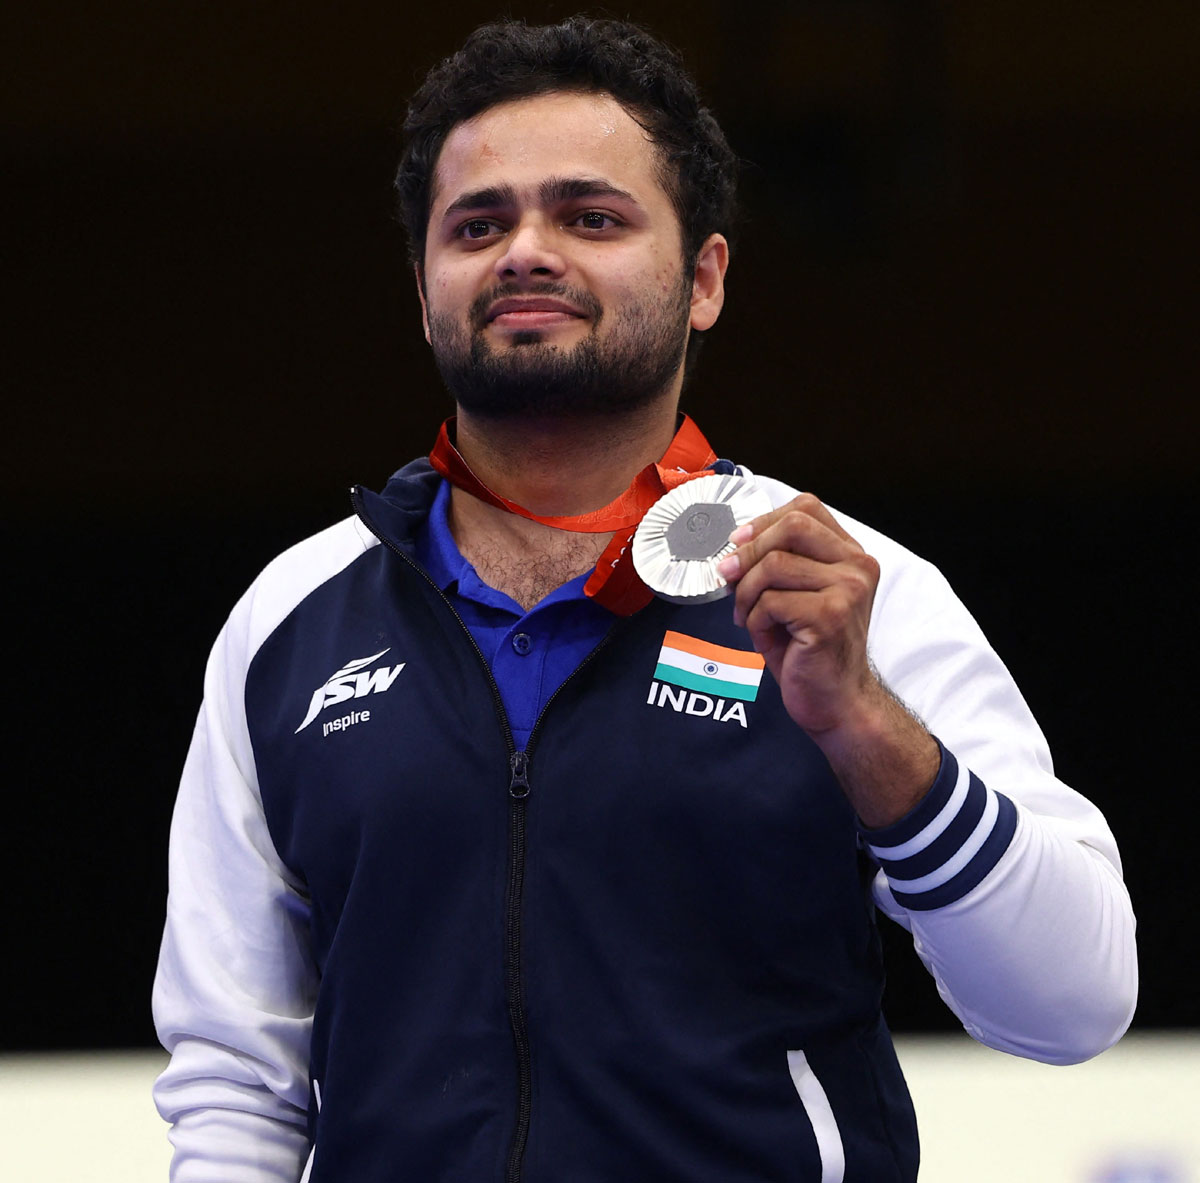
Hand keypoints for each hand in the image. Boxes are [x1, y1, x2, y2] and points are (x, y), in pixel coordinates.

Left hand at [716, 494, 879, 735]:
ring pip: (774, 565)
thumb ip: (776, 563)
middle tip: (728, 577)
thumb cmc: (810, 650)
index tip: (737, 543)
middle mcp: (858, 566)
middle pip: (791, 526)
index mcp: (851, 555)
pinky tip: (763, 635)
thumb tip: (733, 545)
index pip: (806, 508)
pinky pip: (771, 601)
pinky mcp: (830, 616)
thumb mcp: (794, 595)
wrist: (836, 701)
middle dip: (748, 551)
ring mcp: (848, 590)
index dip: (764, 521)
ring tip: (746, 616)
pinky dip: (754, 619)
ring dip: (746, 593)